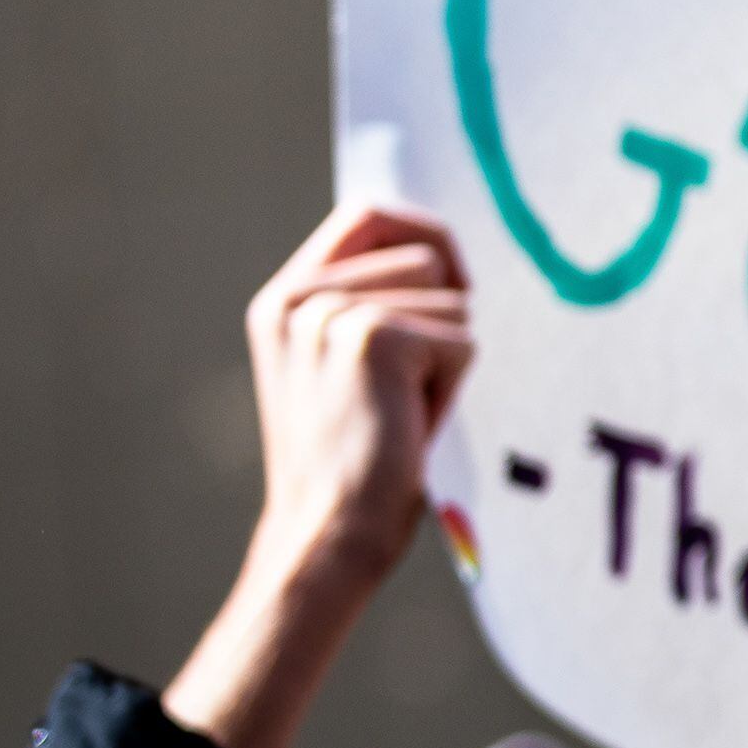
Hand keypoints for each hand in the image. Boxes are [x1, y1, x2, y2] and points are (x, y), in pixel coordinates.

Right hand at [166, 205, 474, 747]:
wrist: (327, 534)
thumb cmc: (357, 459)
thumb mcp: (344, 364)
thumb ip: (371, 301)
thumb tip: (447, 248)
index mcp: (281, 298)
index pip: (368, 214)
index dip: (422, 232)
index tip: (454, 275)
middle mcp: (297, 296)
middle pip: (427, 253)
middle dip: (442, 319)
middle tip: (402, 391)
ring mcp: (332, 313)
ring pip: (455, 298)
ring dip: (447, 358)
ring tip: (400, 409)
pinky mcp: (377, 339)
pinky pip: (466, 339)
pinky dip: (454, 385)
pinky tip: (410, 422)